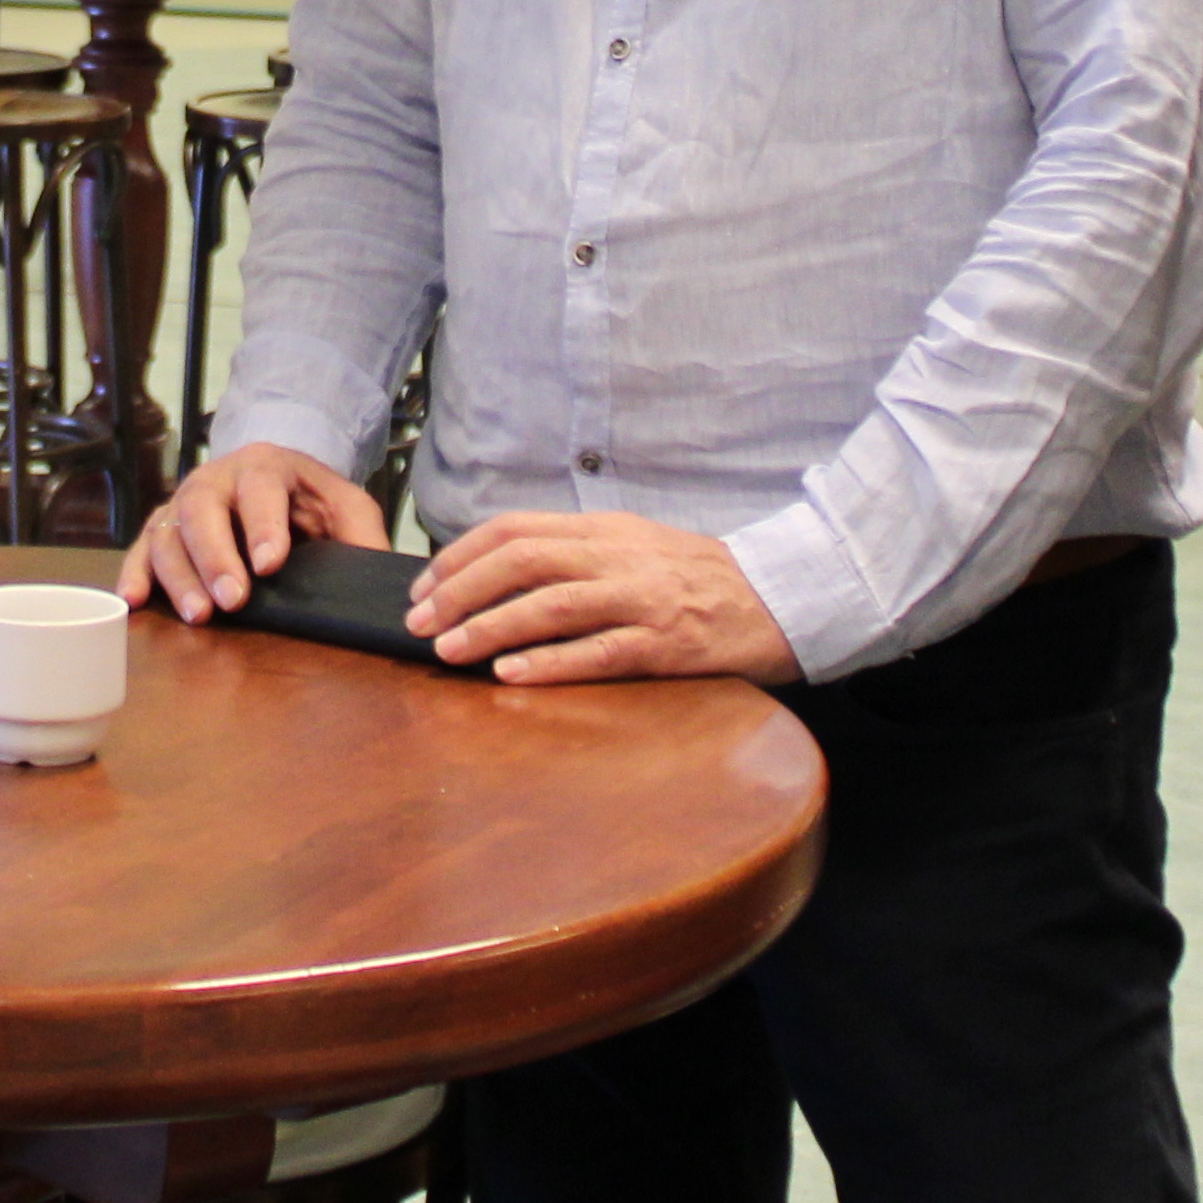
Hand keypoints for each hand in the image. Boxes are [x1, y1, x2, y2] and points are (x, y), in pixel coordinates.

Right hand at [117, 442, 381, 618]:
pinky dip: (134, 573)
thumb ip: (362, 537)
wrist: (273, 477)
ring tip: (198, 614)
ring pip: (168, 533)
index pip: (261, 490)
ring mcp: (183, 502)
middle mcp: (216, 479)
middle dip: (216, 557)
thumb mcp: (347, 508)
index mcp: (265, 467)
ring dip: (179, 575)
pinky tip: (135, 600)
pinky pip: (141, 548)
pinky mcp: (163, 527)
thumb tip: (382, 580)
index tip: (270, 563)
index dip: (263, 525)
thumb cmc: (311, 499)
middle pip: (203, 510)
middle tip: (233, 599)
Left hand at [413, 510, 795, 684]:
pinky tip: (509, 674)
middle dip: (461, 590)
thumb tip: (499, 575)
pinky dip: (549, 663)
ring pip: (552, 604)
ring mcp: (644, 600)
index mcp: (606, 528)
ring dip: (491, 627)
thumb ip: (576, 553)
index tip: (424, 587)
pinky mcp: (667, 644)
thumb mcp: (636, 547)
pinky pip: (599, 652)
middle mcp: (619, 556)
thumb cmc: (701, 579)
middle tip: (420, 622)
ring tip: (448, 650)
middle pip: (522, 559)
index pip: (515, 528)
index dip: (460, 556)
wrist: (782, 598)